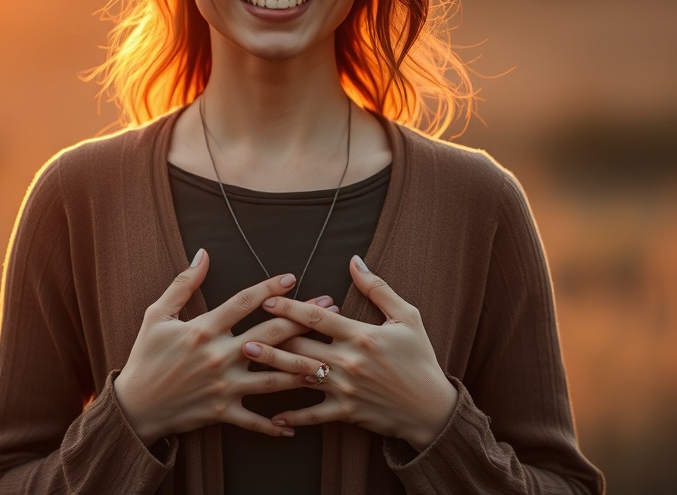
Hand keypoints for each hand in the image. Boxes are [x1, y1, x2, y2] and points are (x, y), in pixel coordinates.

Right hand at [114, 249, 338, 444]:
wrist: (133, 406)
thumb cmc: (145, 357)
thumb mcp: (157, 314)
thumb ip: (183, 283)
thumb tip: (202, 253)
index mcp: (204, 329)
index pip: (244, 302)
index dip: (270, 288)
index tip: (292, 277)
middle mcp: (219, 355)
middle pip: (270, 334)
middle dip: (302, 319)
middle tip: (329, 308)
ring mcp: (224, 385)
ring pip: (272, 378)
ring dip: (302, 369)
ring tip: (328, 360)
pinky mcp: (223, 412)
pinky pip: (254, 420)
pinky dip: (275, 425)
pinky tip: (297, 424)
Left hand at [242, 255, 458, 450]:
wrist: (432, 407)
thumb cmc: (420, 358)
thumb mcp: (407, 317)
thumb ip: (377, 288)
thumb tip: (355, 260)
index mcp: (361, 335)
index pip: (318, 317)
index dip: (290, 307)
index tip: (268, 298)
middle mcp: (349, 361)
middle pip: (302, 346)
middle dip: (272, 337)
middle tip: (244, 331)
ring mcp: (346, 388)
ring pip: (301, 376)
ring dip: (273, 366)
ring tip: (248, 356)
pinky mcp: (347, 412)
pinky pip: (314, 415)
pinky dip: (293, 416)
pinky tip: (272, 415)